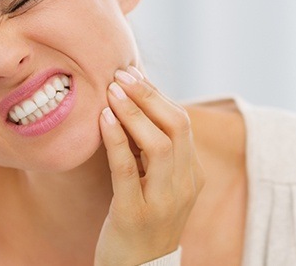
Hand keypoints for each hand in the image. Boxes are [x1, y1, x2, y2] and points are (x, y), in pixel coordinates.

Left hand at [93, 67, 204, 265]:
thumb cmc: (141, 222)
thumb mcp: (156, 185)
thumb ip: (151, 152)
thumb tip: (133, 104)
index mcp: (192, 176)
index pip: (182, 124)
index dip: (156, 95)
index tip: (131, 74)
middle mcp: (184, 187)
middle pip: (176, 128)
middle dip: (147, 96)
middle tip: (121, 75)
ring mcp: (163, 202)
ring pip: (158, 145)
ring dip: (133, 113)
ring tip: (110, 92)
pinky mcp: (135, 214)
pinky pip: (128, 170)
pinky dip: (117, 140)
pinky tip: (103, 120)